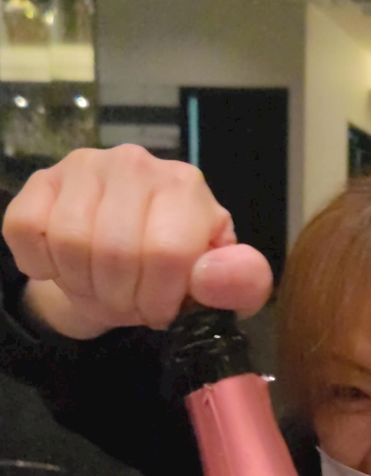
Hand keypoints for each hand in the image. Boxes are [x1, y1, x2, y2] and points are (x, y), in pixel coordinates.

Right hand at [2, 144, 272, 336]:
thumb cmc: (178, 274)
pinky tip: (63, 267)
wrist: (130, 265)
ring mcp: (85, 166)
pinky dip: (41, 265)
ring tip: (101, 288)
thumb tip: (214, 276)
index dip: (157, 299)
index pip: (166, 252)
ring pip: (68, 242)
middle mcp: (136, 164)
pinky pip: (26, 229)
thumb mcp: (222, 287)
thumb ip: (239, 282)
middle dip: (119, 298)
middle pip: (114, 251)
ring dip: (82, 285)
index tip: (160, 311)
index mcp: (185, 188)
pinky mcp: (43, 180)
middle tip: (128, 303)